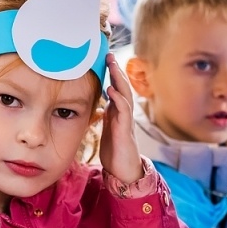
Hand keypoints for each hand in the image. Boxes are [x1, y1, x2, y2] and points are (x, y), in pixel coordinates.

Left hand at [99, 56, 144, 184]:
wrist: (124, 172)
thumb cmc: (115, 152)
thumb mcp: (107, 129)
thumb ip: (106, 115)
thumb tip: (100, 103)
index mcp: (118, 113)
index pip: (117, 89)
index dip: (112, 74)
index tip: (105, 59)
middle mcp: (124, 115)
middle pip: (122, 88)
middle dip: (116, 71)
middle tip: (109, 55)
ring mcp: (126, 122)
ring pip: (125, 96)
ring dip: (119, 80)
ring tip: (112, 66)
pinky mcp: (125, 132)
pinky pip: (124, 113)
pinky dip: (118, 100)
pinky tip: (112, 90)